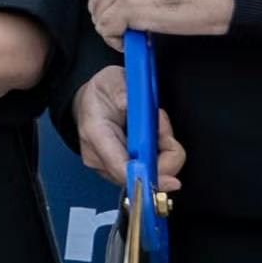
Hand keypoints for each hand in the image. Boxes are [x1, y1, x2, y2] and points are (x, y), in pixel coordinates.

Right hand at [71, 65, 189, 202]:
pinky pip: (145, 171)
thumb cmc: (102, 92)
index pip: (121, 167)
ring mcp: (106, 166)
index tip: (171, 181)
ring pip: (147, 174)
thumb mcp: (113, 81)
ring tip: (156, 127)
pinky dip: (158, 156)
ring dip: (162, 153)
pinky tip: (153, 139)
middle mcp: (98, 157)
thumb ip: (123, 94)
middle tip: (162, 127)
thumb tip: (131, 106)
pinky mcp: (117, 170)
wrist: (90, 100)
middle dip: (164, 155)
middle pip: (140, 175)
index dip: (147, 176)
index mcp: (95, 134)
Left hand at [89, 0, 238, 41]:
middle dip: (110, 17)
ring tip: (136, 35)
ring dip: (114, 29)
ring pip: (100, 16)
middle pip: (98, 0)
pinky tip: (137, 40)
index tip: (125, 16)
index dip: (112, 4)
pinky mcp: (127, 7)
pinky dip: (117, 40)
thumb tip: (124, 0)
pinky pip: (107, 30)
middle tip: (130, 29)